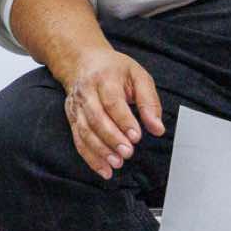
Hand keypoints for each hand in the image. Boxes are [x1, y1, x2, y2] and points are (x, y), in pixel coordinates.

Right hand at [56, 47, 164, 179]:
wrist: (83, 61)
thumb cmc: (115, 70)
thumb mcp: (138, 76)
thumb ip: (149, 101)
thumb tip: (157, 128)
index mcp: (105, 78)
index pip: (112, 102)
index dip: (124, 121)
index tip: (136, 136)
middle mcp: (87, 93)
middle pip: (96, 118)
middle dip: (112, 138)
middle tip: (127, 153)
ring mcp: (76, 107)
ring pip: (85, 132)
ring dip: (100, 151)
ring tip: (116, 163)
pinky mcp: (72, 119)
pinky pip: (78, 140)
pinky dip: (90, 157)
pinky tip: (104, 169)